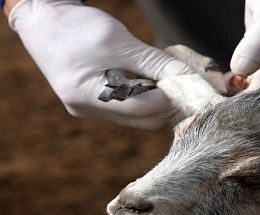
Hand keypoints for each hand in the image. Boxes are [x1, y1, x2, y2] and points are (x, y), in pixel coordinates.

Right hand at [9, 0, 191, 128]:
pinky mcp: (94, 104)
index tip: (189, 83)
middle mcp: (87, 110)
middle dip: (167, 102)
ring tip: (165, 77)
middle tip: (181, 81)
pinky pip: (128, 108)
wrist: (43, 21)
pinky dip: (145, 96)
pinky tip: (150, 79)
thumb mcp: (119, 42)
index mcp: (86, 96)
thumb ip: (154, 63)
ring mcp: (90, 110)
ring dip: (157, 100)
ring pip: (138, 116)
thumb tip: (188, 79)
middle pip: (143, 119)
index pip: (142, 109)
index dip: (170, 97)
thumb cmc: (76, 27)